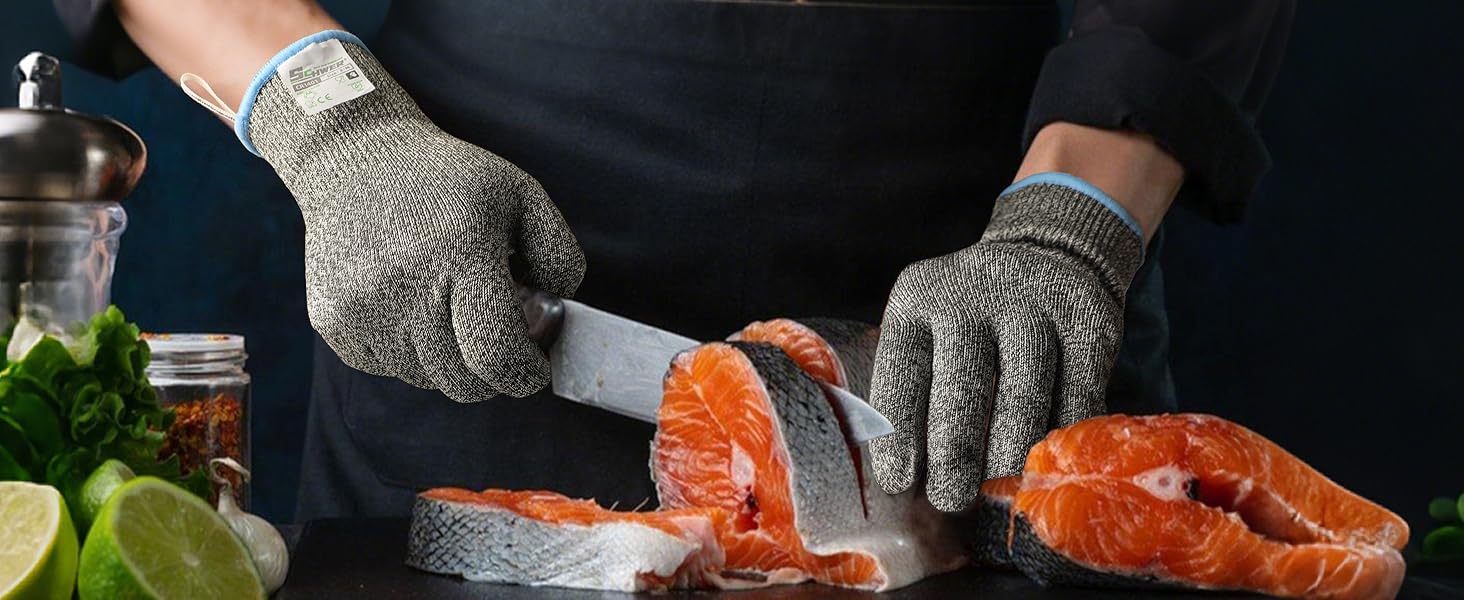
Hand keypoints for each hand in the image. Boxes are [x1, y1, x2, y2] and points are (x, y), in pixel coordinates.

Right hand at [244, 35, 583, 401]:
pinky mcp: (332, 321)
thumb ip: (558, 253)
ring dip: (449, 360)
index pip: (495, 354)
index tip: (534, 368)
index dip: (523, 374)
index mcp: (461, 252)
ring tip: (449, 307)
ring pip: (425, 379)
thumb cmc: (449, 181)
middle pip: (462, 381)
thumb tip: (557, 314)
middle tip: (498, 338)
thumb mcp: (521, 194)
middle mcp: (405, 286)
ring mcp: (361, 307)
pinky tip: (409, 304)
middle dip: (491, 373)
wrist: (353, 159)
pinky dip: (408, 353)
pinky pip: (387, 368)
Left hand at [868, 176, 1144, 511]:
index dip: (900, 431)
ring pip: (1024, 393)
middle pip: (963, 385)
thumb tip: (909, 483)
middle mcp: (971, 298)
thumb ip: (917, 389)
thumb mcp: (927, 329)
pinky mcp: (1088, 325)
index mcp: (917, 301)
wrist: (1047, 253)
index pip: (903, 371)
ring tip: (999, 494)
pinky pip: (1078, 395)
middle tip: (950, 500)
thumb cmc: (969, 320)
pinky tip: (1051, 467)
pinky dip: (1064, 438)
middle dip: (955, 453)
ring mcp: (1033, 308)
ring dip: (1010, 453)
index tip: (899, 482)